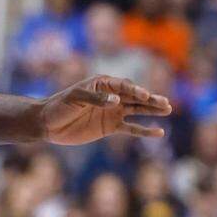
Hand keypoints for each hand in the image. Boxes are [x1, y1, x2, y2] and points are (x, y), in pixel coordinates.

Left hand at [37, 76, 171, 144]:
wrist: (48, 124)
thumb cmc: (60, 106)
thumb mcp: (75, 98)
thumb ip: (96, 99)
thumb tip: (115, 101)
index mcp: (103, 84)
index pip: (124, 86)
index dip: (135, 90)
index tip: (145, 95)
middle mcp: (112, 96)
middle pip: (135, 97)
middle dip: (150, 99)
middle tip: (166, 103)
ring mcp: (113, 112)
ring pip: (137, 110)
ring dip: (152, 110)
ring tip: (168, 109)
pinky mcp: (110, 127)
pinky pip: (131, 128)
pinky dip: (144, 130)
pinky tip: (159, 132)